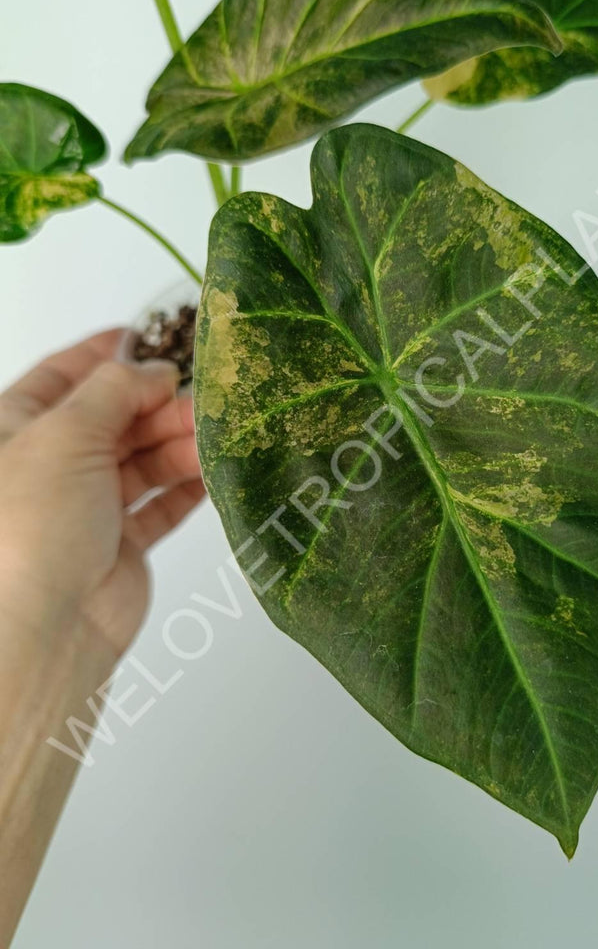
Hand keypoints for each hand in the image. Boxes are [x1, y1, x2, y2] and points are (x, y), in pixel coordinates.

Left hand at [0, 329, 204, 660]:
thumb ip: (116, 390)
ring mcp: (85, 505)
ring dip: (180, 443)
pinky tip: (215, 468)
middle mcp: (48, 464)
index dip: (107, 353)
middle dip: (159, 403)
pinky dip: (188, 485)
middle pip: (114, 417)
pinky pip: (160, 503)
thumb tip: (155, 369)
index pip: (63, 376)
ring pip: (142, 459)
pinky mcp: (120, 542)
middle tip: (204, 394)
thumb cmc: (32, 522)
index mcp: (15, 429)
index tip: (152, 333)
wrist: (44, 624)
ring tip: (217, 432)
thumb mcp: (65, 432)